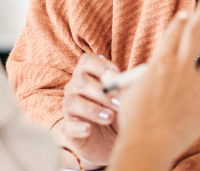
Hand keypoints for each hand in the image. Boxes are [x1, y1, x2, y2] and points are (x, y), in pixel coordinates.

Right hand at [55, 52, 121, 167]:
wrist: (114, 138)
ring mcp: (70, 109)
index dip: (100, 65)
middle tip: (120, 103)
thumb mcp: (127, 98)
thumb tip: (131, 79)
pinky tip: (89, 130)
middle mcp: (75, 88)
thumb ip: (128, 87)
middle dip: (102, 92)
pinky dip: (78, 127)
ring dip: (92, 109)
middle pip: (81, 82)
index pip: (87, 61)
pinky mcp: (69, 129)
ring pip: (72, 103)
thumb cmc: (120, 111)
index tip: (115, 74)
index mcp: (88, 74)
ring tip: (109, 117)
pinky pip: (68, 126)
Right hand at [109, 0, 199, 170]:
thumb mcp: (131, 90)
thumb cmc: (134, 119)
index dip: (180, 22)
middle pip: (194, 35)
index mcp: (160, 63)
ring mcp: (197, 88)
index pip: (173, 35)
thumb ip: (142, 76)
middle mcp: (180, 70)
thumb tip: (143, 70)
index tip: (187, 13)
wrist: (145, 144)